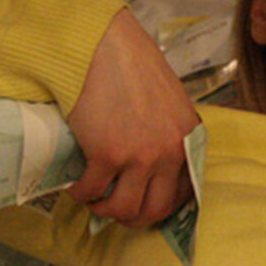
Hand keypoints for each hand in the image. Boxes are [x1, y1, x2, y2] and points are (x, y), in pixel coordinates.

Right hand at [66, 8, 200, 225]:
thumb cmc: (132, 68)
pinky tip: (75, 185)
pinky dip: (81, 194)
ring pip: (123, 209)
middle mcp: (171, 152)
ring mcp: (141, 156)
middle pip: (155, 210)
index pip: (185, 193)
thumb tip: (154, 167)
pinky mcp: (108, 154)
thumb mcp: (168, 104)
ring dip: (105, 210)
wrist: (104, 47)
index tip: (143, 206)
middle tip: (115, 209)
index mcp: (189, 139)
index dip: (161, 206)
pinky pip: (92, 191)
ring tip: (93, 199)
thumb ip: (168, 135)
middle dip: (133, 218)